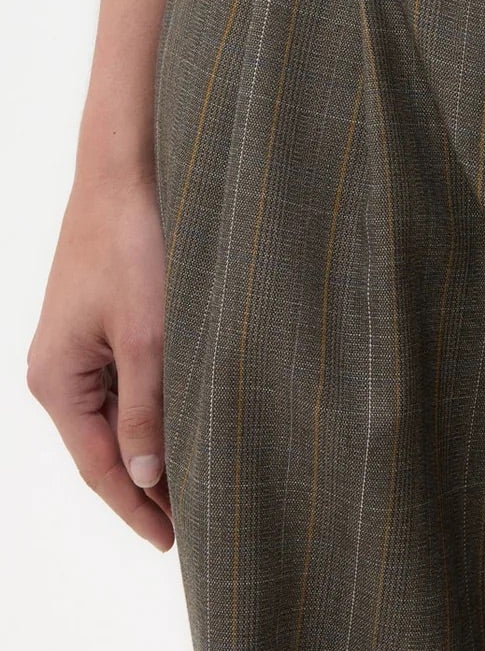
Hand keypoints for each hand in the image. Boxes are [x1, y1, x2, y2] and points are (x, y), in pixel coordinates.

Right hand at [27, 163, 173, 550]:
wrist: (128, 169)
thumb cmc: (133, 242)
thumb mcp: (148, 333)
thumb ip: (148, 408)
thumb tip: (149, 477)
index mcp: (57, 379)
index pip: (99, 465)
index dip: (137, 506)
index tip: (172, 541)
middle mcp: (60, 368)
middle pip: (107, 443)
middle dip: (150, 482)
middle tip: (198, 519)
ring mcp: (80, 344)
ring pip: (122, 411)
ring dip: (157, 441)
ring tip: (202, 477)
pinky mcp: (104, 320)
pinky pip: (128, 378)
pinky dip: (157, 403)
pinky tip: (192, 416)